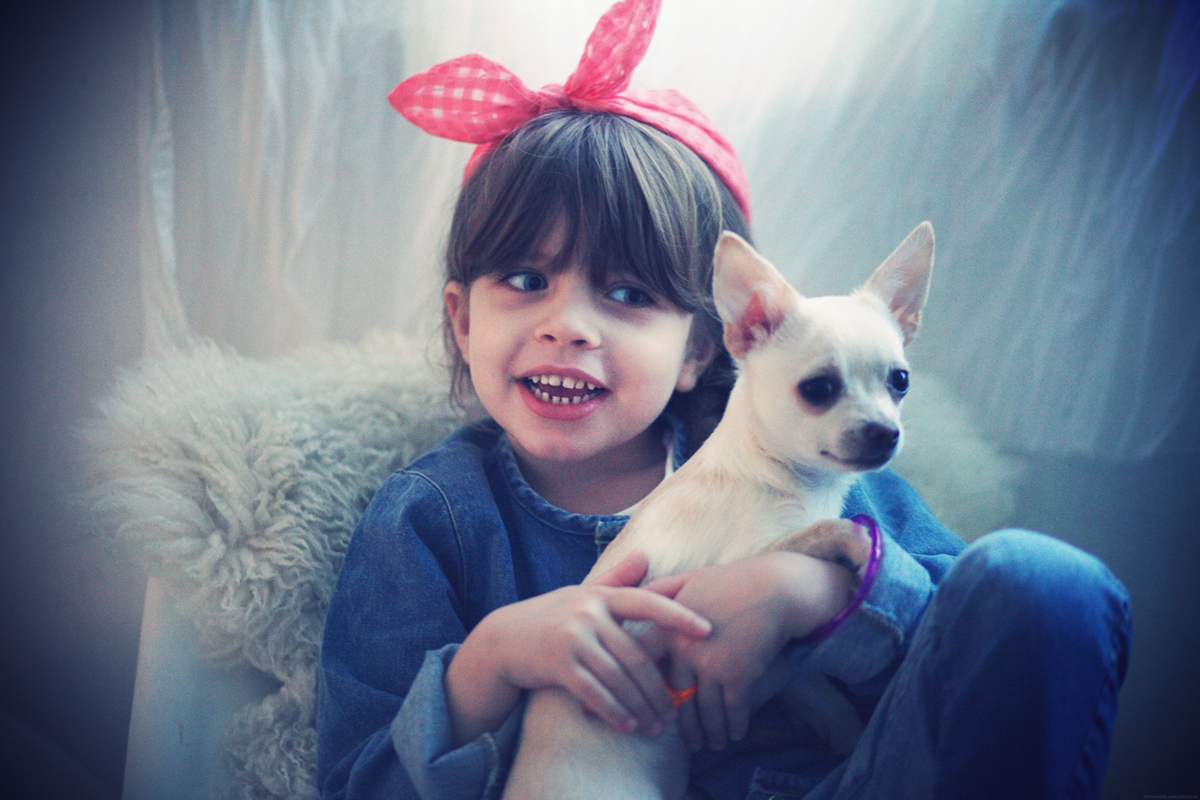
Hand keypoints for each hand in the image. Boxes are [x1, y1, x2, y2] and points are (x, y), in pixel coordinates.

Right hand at [445, 550, 710, 744]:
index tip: (707, 630)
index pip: (647, 602)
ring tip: (656, 726)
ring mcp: (572, 638)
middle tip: (675, 713)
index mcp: (599, 595)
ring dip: (640, 707)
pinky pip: (595, 693)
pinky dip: (615, 712)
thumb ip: (615, 580)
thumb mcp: (580, 594)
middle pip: (637, 655)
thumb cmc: (549, 618)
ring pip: (619, 678)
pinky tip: (628, 726)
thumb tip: (645, 556)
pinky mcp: (558, 664)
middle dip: (659, 688)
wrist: (501, 641)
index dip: (679, 615)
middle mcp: (588, 613)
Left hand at [644, 552, 854, 750]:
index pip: (647, 669)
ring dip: (710, 732)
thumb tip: (635, 597)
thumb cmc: (731, 582)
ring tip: (711, 744)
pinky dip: (735, 726)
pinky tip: (735, 734)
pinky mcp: (738, 675)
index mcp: (669, 629)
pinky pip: (733, 710)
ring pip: (706, 710)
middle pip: (678, 698)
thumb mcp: (688, 579)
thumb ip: (660, 590)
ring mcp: (711, 665)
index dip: (645, 693)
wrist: (774, 588)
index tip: (647, 711)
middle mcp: (685, 651)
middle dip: (682, 725)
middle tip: (686, 742)